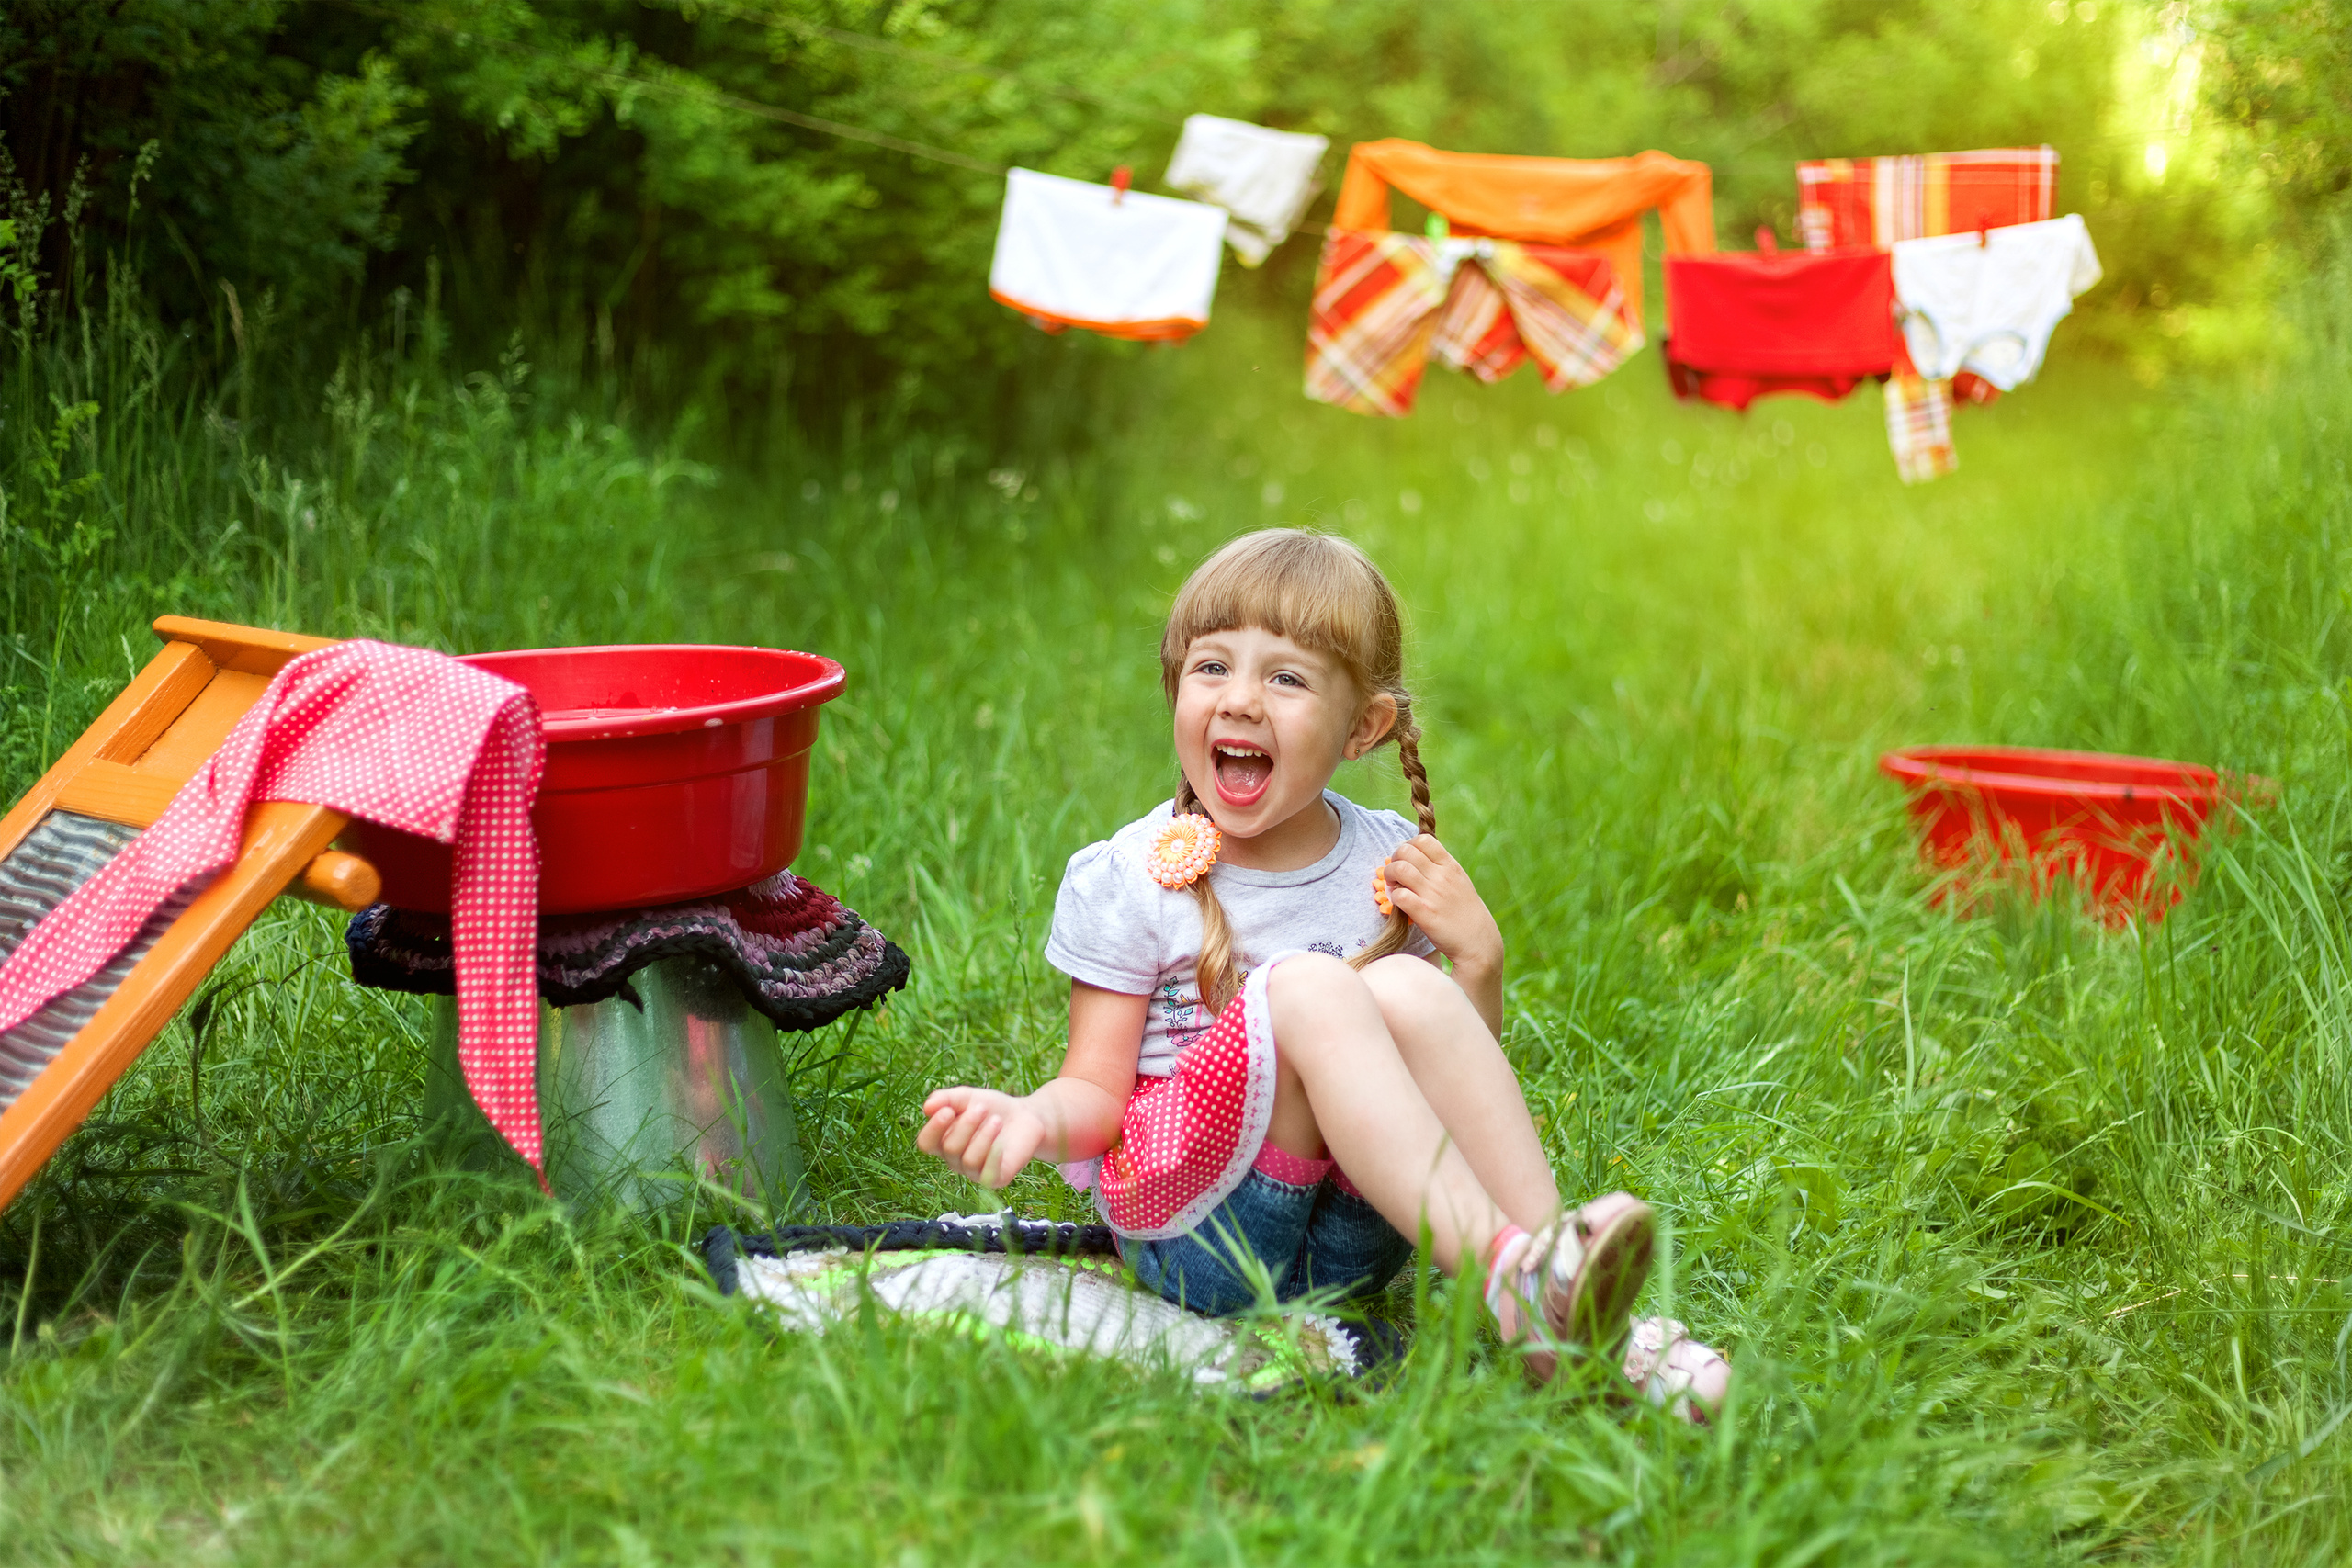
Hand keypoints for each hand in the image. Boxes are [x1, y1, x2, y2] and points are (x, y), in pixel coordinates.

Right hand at [918, 1086, 1048, 1187]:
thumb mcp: (967, 1097)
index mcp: (943, 1142)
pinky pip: (987, 1172)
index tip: (948, 1110)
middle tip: (983, 1108)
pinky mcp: (995, 1179)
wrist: (1026, 1116)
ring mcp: (974, 1172)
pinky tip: (1001, 1136)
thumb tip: (927, 1107)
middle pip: (949, 1148)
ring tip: (997, 1120)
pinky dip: (993, 1151)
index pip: (926, 1143)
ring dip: (983, 1136)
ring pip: (968, 1160)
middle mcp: (955, 1160)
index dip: (934, 1128)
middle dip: (966, 1125)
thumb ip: (945, 1099)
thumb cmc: (992, 1108)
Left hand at [1379, 834, 1503, 978]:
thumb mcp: (1459, 881)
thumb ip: (1441, 868)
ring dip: (1390, 875)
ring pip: (1399, 869)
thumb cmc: (1465, 912)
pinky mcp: (1424, 913)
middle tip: (1395, 873)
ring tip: (1393, 886)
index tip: (1407, 859)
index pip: (1423, 840)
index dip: (1408, 846)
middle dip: (1394, 859)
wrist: (1478, 942)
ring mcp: (1433, 894)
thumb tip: (1417, 856)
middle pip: (1406, 851)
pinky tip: (1398, 903)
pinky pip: (1399, 896)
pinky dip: (1394, 897)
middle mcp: (1442, 877)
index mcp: (1450, 866)